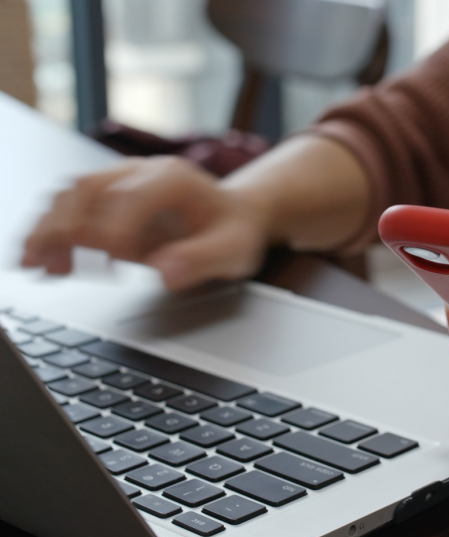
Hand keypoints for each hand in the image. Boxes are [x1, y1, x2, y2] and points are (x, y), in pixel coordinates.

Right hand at [22, 156, 271, 289]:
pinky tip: (40, 257)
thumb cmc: (233, 232)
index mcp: (175, 179)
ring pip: (72, 194)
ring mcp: (121, 180)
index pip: (132, 196)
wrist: (232, 215)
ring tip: (36, 263)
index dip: (115, 228)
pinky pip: (71, 205)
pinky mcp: (109, 197)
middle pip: (91, 188)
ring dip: (49, 227)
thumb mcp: (234, 250)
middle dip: (67, 227)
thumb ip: (203, 260)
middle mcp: (142, 172)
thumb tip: (166, 272)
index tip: (108, 261)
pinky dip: (50, 229)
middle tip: (52, 263)